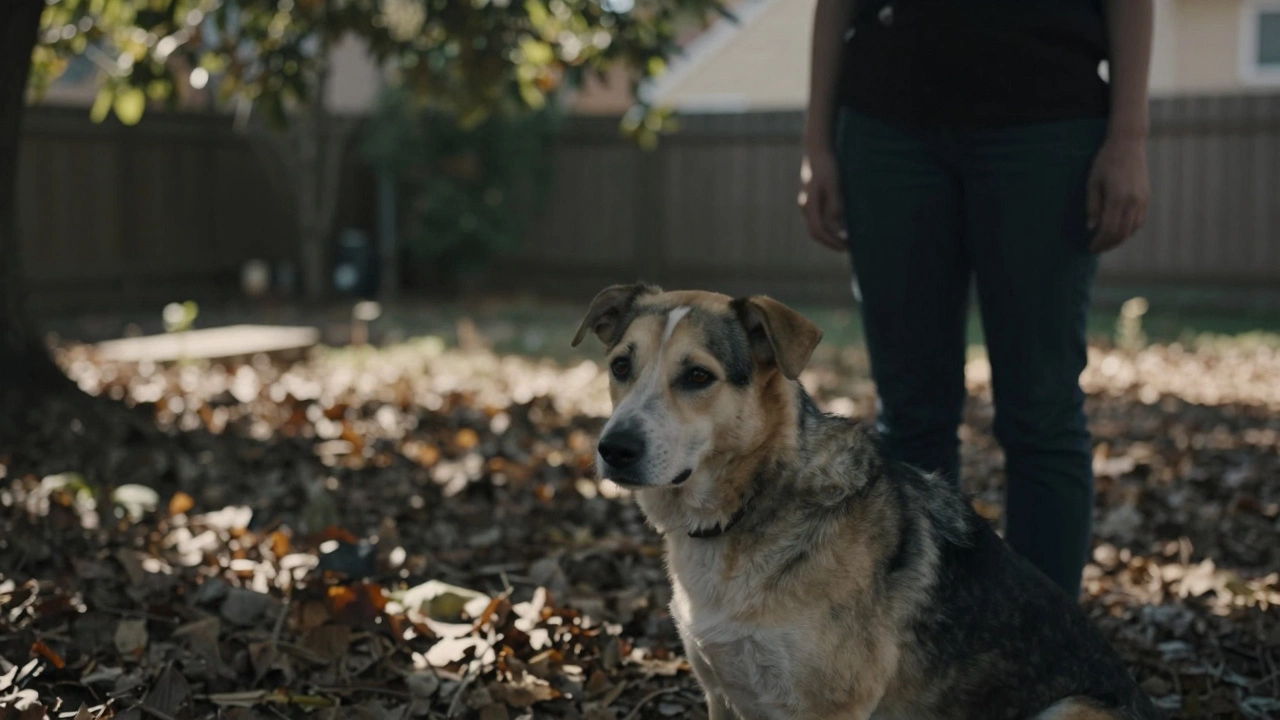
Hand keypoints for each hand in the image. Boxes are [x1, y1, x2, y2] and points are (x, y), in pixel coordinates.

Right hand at [798, 149, 846, 250]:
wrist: (816, 150)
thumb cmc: (826, 166)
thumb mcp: (833, 184)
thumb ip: (834, 205)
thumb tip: (838, 227)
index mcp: (809, 204)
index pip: (819, 230)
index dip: (832, 241)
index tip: (846, 246)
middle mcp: (805, 206)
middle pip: (815, 232)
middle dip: (831, 242)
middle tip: (848, 247)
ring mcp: (807, 203)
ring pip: (817, 226)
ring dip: (830, 235)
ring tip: (846, 239)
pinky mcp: (812, 200)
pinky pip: (819, 218)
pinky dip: (829, 226)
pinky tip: (841, 226)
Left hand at [1086, 135, 1149, 252]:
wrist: (1128, 144)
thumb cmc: (1106, 161)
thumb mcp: (1093, 182)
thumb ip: (1093, 206)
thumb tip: (1092, 227)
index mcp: (1119, 198)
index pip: (1109, 229)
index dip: (1100, 242)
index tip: (1090, 248)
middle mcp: (1134, 201)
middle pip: (1122, 233)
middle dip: (1108, 244)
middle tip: (1096, 248)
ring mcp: (1143, 200)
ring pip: (1133, 229)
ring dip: (1119, 239)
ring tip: (1105, 242)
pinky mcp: (1147, 197)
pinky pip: (1140, 220)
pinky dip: (1129, 230)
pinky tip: (1118, 231)